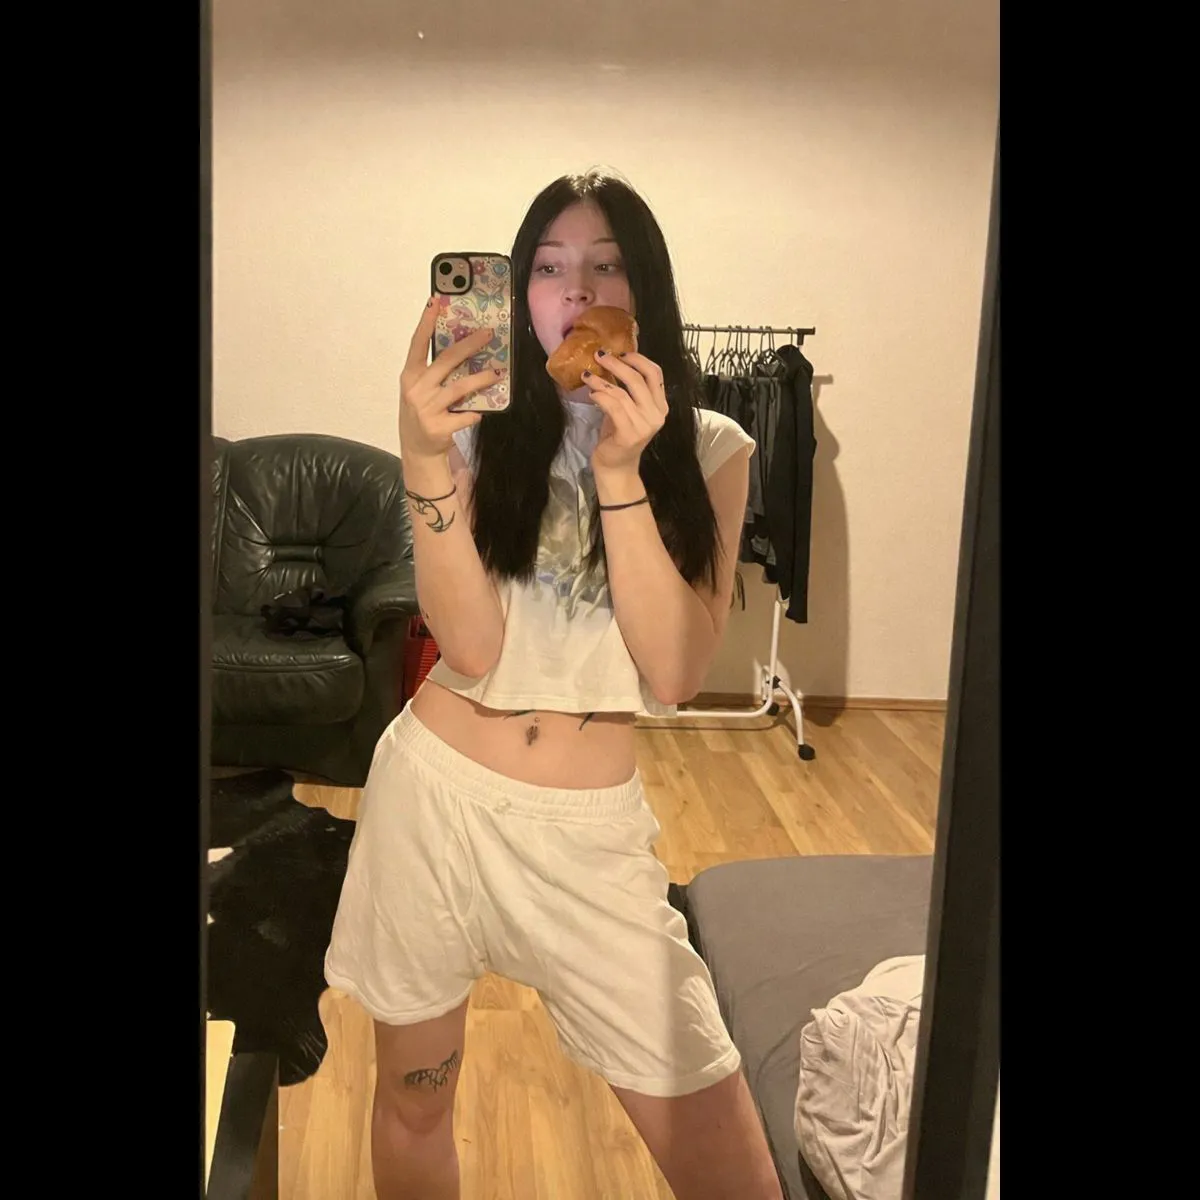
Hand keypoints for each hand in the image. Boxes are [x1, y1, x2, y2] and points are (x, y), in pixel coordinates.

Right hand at [398, 297, 504, 461]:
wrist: (418, 450)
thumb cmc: (423, 412)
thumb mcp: (421, 389)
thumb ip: (434, 371)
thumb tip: (464, 346)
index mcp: (410, 375)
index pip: (418, 343)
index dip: (426, 322)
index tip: (436, 301)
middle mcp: (416, 389)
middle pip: (446, 360)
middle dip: (469, 345)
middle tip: (488, 334)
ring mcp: (426, 409)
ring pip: (459, 387)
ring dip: (481, 379)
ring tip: (498, 372)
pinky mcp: (438, 427)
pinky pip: (465, 415)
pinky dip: (475, 412)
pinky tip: (479, 412)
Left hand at [583, 349, 667, 476]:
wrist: (616, 466)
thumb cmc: (619, 434)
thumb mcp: (628, 408)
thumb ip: (629, 389)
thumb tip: (612, 360)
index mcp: (661, 405)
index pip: (655, 373)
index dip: (638, 359)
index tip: (620, 352)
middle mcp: (657, 414)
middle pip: (638, 379)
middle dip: (616, 364)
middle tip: (599, 356)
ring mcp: (644, 425)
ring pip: (622, 392)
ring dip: (601, 380)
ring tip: (587, 375)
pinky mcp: (629, 434)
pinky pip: (613, 406)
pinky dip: (600, 396)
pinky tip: (591, 393)